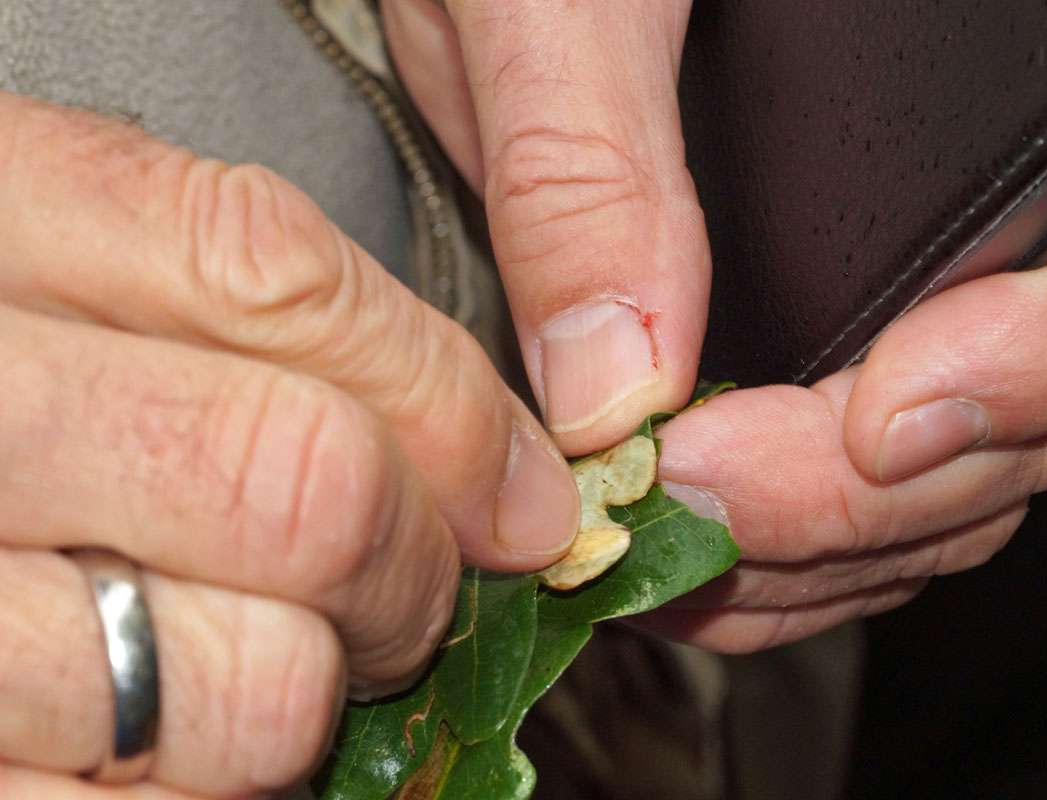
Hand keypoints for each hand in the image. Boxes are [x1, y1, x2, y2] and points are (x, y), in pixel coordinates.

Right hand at [0, 93, 578, 796]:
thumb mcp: (63, 273)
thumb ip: (267, 327)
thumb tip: (511, 481)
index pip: (276, 277)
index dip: (444, 401)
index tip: (513, 489)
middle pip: (300, 483)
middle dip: (407, 567)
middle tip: (394, 595)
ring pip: (254, 688)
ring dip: (304, 701)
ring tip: (251, 670)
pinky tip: (163, 749)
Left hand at [384, 2, 1046, 652]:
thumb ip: (590, 162)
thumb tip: (615, 378)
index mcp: (1029, 43)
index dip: (1034, 360)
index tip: (867, 434)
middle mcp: (1013, 173)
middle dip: (882, 494)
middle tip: (709, 510)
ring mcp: (944, 264)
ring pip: (978, 459)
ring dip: (846, 545)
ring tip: (699, 554)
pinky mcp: (864, 322)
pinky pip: (898, 474)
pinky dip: (820, 542)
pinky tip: (722, 545)